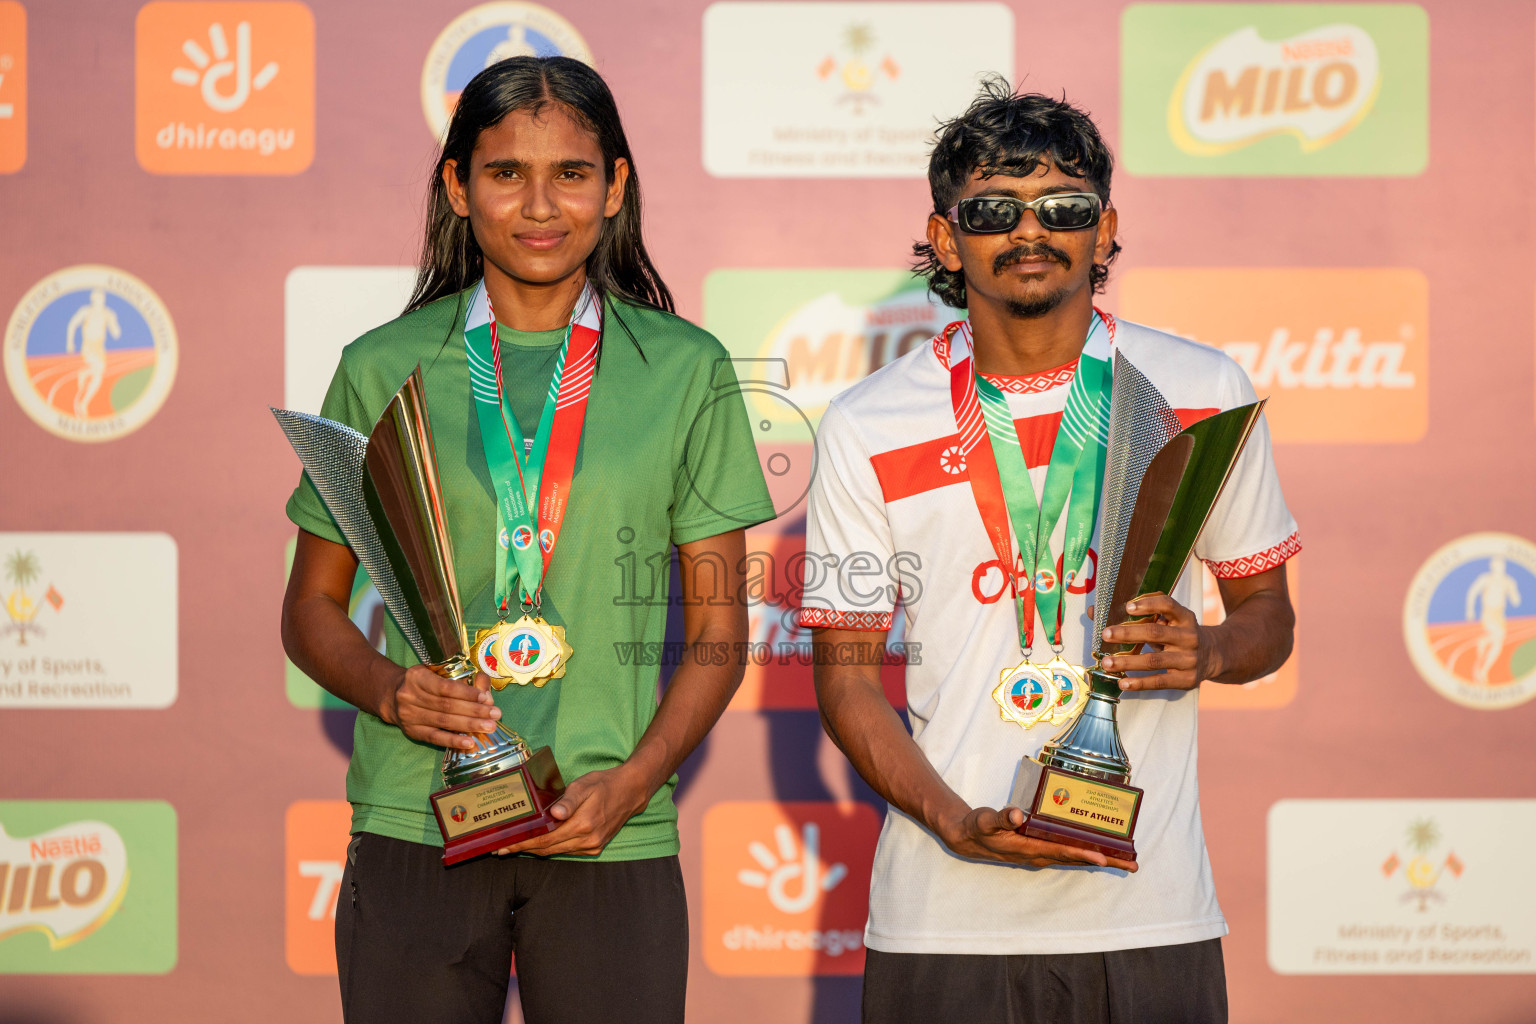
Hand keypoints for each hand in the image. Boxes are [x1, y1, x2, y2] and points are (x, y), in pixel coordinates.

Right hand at [379, 666, 501, 749]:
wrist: (392, 695)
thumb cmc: (422, 681)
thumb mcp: (435, 671)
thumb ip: (459, 676)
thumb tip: (484, 686)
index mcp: (417, 677)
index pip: (444, 688)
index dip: (466, 694)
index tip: (485, 698)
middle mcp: (410, 696)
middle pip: (447, 706)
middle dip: (474, 711)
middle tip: (495, 714)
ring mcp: (409, 716)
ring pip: (443, 722)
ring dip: (469, 726)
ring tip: (489, 726)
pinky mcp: (412, 731)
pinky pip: (435, 737)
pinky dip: (453, 741)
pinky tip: (469, 742)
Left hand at [494, 765, 653, 857]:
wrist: (631, 791)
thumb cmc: (605, 784)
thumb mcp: (585, 785)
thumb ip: (568, 801)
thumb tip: (553, 814)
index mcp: (583, 824)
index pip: (545, 838)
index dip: (523, 843)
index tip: (504, 845)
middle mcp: (587, 839)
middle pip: (548, 848)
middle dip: (523, 849)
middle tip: (501, 848)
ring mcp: (592, 845)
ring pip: (556, 851)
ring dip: (535, 850)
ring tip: (515, 847)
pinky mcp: (595, 847)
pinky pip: (567, 851)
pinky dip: (551, 848)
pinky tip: (538, 844)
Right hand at [939, 806, 1136, 871]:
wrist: (969, 839)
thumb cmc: (978, 828)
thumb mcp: (985, 820)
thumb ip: (1000, 818)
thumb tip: (1017, 815)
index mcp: (1028, 849)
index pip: (1061, 852)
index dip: (1082, 854)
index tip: (1103, 858)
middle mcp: (1039, 855)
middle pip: (1077, 859)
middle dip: (1106, 862)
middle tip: (1133, 865)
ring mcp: (1042, 854)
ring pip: (1076, 858)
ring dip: (1101, 859)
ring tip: (1126, 861)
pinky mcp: (1041, 850)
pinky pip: (1069, 853)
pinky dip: (1087, 852)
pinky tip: (1100, 849)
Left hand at [1099, 592, 1219, 690]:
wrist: (1213, 655)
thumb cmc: (1178, 633)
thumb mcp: (1168, 620)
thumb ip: (1138, 614)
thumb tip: (1093, 611)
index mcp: (1184, 617)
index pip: (1168, 605)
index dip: (1148, 604)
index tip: (1127, 607)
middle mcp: (1189, 636)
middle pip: (1156, 633)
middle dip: (1128, 633)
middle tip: (1106, 634)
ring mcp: (1189, 659)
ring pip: (1154, 660)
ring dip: (1127, 661)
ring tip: (1107, 662)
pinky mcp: (1187, 679)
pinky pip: (1159, 681)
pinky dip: (1139, 683)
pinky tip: (1122, 683)